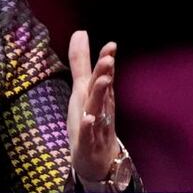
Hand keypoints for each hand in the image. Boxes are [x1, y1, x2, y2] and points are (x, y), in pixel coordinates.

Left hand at [67, 31, 119, 181]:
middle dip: (106, 74)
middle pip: (103, 89)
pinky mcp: (87, 143)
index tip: (111, 45)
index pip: (103, 75)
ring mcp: (96, 126)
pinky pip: (88, 134)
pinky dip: (89, 126)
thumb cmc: (91, 120)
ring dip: (100, 95)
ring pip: (98, 109)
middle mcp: (100, 108)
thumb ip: (81, 62)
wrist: (98, 159)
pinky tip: (88, 118)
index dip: (106, 60)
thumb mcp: (82, 88)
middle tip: (109, 59)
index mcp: (99, 95)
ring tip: (102, 81)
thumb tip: (81, 32)